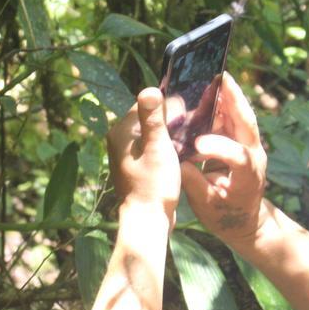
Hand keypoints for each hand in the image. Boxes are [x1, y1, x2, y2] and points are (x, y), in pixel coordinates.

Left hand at [108, 88, 180, 215]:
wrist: (148, 220)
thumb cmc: (154, 184)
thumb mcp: (157, 147)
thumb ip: (153, 118)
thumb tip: (149, 89)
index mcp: (120, 132)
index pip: (146, 105)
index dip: (168, 106)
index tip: (187, 112)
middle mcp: (118, 141)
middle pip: (148, 119)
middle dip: (169, 120)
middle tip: (190, 126)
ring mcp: (125, 155)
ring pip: (150, 134)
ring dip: (168, 134)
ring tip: (186, 141)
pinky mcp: (134, 167)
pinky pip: (150, 148)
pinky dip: (163, 147)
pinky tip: (178, 154)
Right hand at [180, 73, 267, 247]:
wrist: (245, 221)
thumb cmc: (225, 216)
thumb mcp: (207, 206)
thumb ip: (194, 182)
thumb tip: (178, 160)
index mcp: (248, 176)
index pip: (239, 157)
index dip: (219, 148)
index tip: (197, 145)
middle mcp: (254, 156)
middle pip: (247, 123)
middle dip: (233, 99)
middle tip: (220, 77)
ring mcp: (251, 147)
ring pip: (241, 115)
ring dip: (227, 96)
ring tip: (212, 77)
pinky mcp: (243, 142)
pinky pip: (234, 119)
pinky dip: (222, 104)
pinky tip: (208, 91)